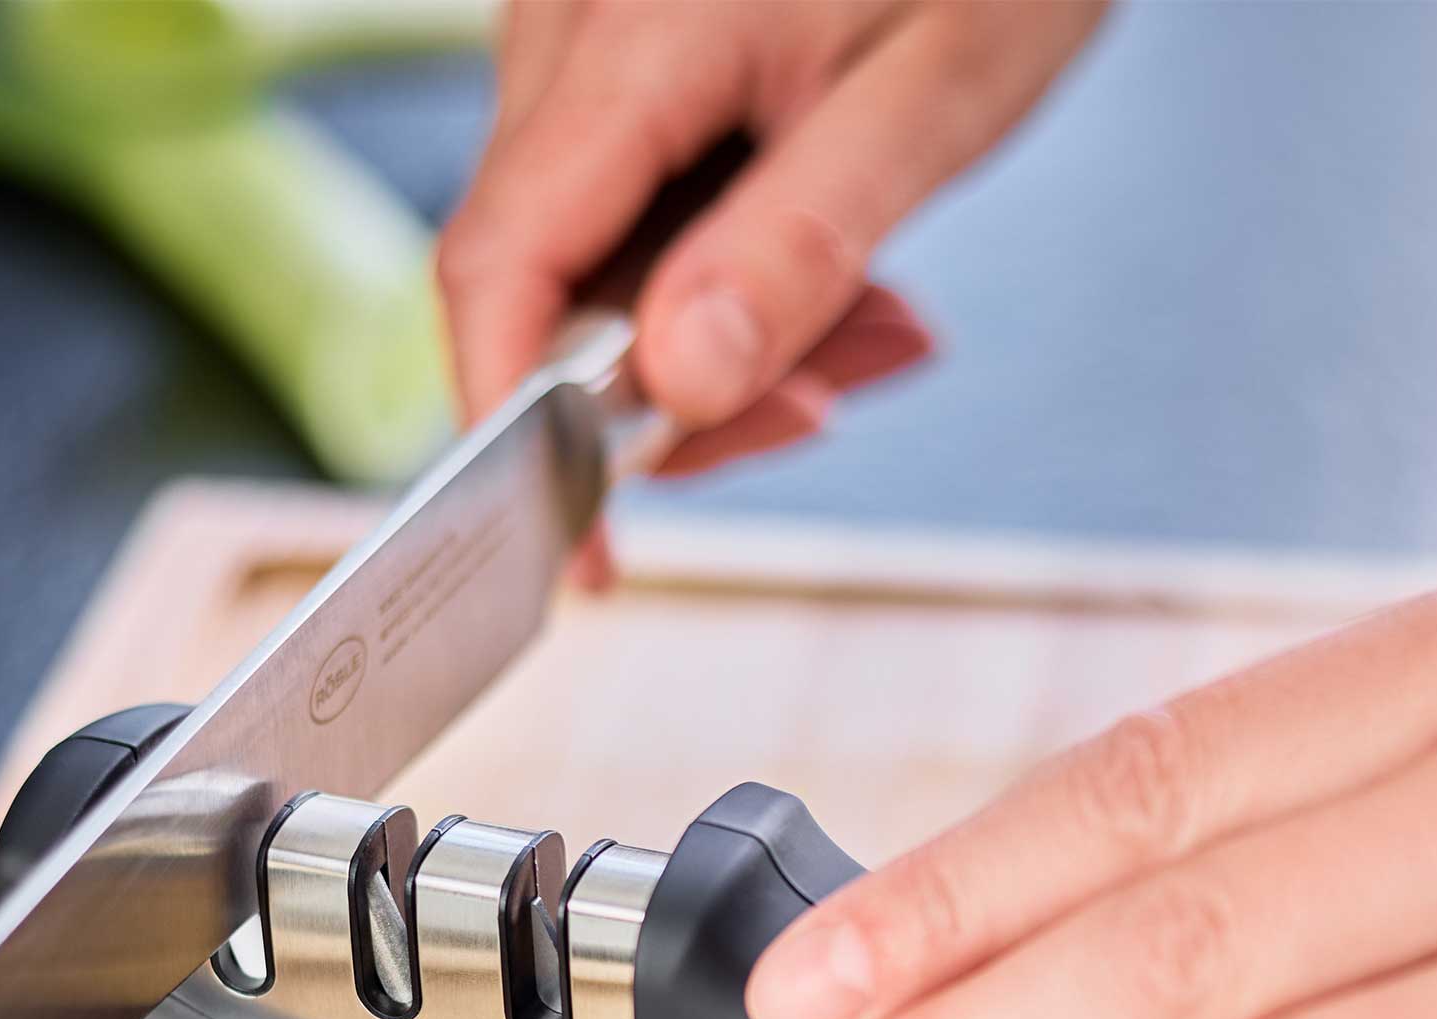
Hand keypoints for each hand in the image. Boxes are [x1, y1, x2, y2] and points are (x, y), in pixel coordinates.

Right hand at [437, 0, 1105, 576]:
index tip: (582, 549)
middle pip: (546, 286)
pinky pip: (636, 212)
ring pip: (597, 263)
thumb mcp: (936, 92)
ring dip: (726, 338)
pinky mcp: (619, 61)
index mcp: (633, 34)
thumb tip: (679, 385)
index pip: (500, 269)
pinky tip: (840, 267)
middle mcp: (570, 29)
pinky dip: (730, 273)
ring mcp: (584, 40)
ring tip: (878, 320)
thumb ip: (800, 244)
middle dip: (677, 391)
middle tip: (824, 404)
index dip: (522, 433)